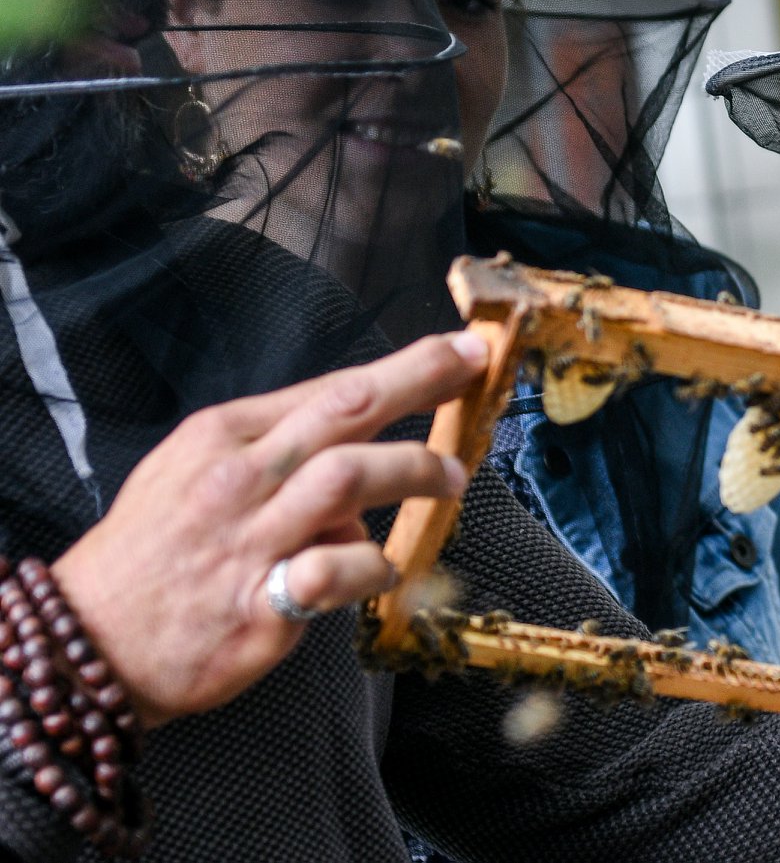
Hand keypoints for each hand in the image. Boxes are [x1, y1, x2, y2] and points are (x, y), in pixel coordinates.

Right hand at [51, 332, 487, 726]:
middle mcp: (238, 478)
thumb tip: (355, 437)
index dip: (405, 366)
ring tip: (450, 479)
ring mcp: (249, 540)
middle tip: (474, 369)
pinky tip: (380, 572)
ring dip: (414, 471)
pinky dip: (374, 567)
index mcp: (223, 437)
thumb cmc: (153, 554)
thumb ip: (272, 448)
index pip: (330, 388)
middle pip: (347, 409)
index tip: (457, 351)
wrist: (88, 646)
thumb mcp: (191, 471)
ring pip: (349, 477)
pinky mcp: (260, 604)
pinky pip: (338, 571)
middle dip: (420, 379)